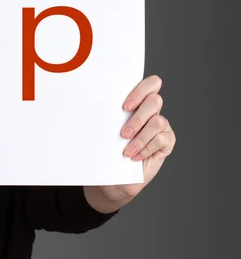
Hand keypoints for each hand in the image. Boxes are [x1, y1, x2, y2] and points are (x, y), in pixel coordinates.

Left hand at [84, 75, 176, 212]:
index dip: (140, 90)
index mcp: (137, 102)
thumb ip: (109, 116)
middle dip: (138, 117)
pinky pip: (161, 139)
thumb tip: (94, 105)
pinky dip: (145, 148)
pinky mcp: (167, 141)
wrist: (115, 177)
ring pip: (158, 121)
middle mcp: (152, 111)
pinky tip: (135, 156)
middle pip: (155, 100)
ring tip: (126, 150)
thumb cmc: (108, 150)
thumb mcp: (105, 130)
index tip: (124, 107)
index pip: (150, 84)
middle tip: (124, 133)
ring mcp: (162, 126)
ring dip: (140, 137)